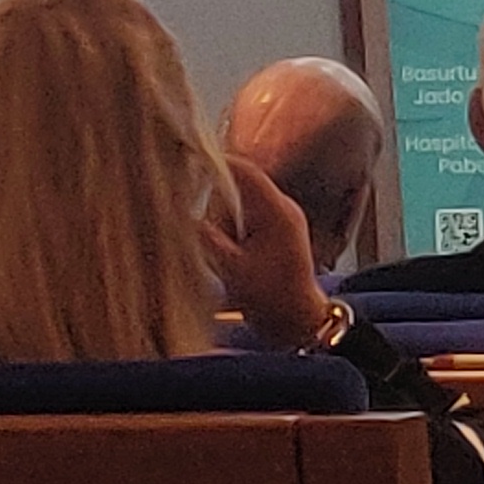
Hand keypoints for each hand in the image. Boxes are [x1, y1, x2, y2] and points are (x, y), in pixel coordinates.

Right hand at [202, 154, 333, 348]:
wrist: (298, 322)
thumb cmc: (271, 299)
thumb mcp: (232, 269)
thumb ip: (207, 239)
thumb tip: (185, 216)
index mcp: (277, 212)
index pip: (246, 172)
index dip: (218, 163)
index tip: (191, 161)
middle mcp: (284, 209)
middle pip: (242, 185)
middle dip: (218, 200)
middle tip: (202, 223)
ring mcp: (284, 219)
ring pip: (243, 202)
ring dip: (225, 217)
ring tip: (223, 250)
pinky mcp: (279, 232)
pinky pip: (249, 216)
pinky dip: (233, 227)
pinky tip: (230, 251)